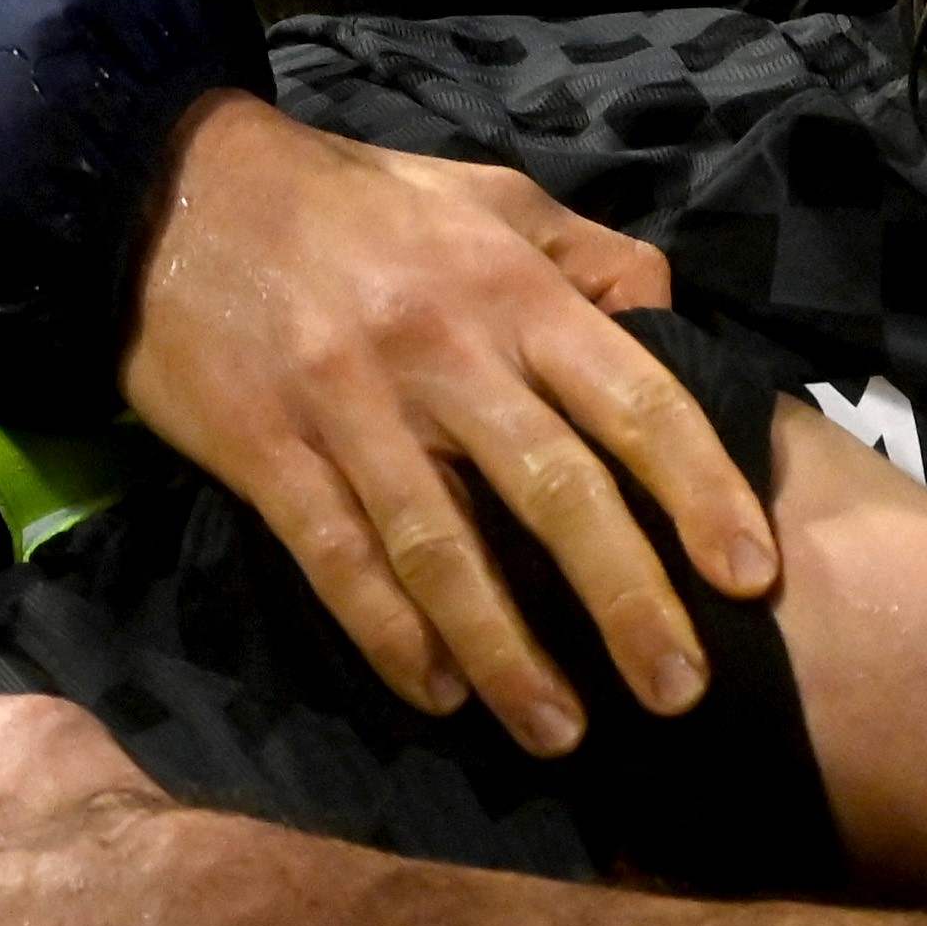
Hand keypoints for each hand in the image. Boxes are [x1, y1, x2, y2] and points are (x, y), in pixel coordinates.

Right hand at [122, 87, 775, 753]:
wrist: (175, 191)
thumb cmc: (358, 200)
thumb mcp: (493, 195)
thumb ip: (590, 258)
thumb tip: (673, 319)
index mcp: (515, 288)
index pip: (635, 399)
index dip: (700, 489)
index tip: (751, 575)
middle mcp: (444, 352)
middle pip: (555, 489)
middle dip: (626, 599)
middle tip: (682, 691)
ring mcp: (351, 408)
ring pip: (444, 548)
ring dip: (509, 653)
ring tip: (564, 734)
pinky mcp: (266, 453)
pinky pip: (336, 560)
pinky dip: (389, 636)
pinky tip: (439, 695)